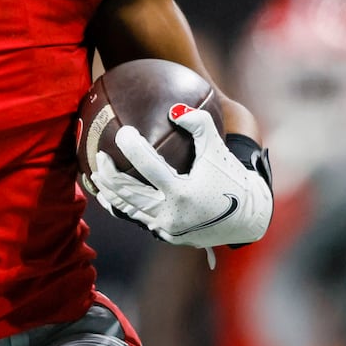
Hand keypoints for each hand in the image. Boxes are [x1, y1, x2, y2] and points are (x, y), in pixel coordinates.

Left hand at [83, 108, 271, 247]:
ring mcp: (168, 228)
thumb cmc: (233, 179)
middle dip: (109, 173)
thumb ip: (200, 124)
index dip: (132, 147)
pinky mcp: (167, 235)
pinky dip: (121, 207)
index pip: (148, 167)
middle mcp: (172, 215)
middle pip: (128, 193)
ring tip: (95, 174)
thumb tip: (173, 110)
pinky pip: (138, 219)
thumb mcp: (219, 149)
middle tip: (100, 155)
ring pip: (128, 210)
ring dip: (109, 192)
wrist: (249, 217)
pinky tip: (108, 195)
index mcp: (184, 194)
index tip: (124, 132)